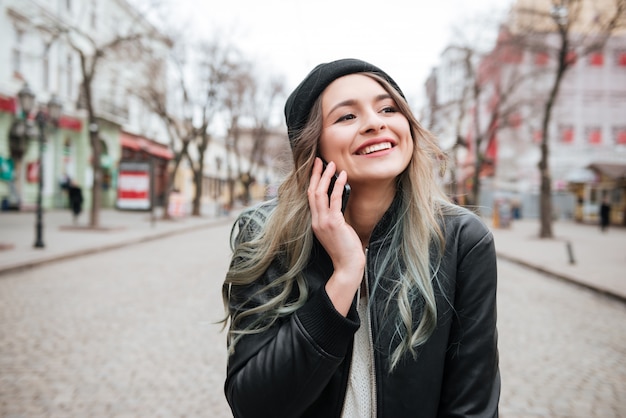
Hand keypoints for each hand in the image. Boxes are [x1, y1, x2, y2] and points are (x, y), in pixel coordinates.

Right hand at [308, 158, 364, 314]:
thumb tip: (340, 199)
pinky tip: (342, 176)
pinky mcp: (333, 223)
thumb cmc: (345, 249)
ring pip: (320, 194)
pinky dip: (337, 186)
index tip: (316, 169)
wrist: (347, 266)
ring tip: (331, 164)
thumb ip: (335, 216)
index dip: (313, 182)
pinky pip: (334, 200)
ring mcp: (323, 222)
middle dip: (315, 175)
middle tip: (319, 160)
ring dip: (325, 177)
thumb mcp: (337, 230)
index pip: (310, 198)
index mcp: (314, 223)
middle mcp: (316, 221)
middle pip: (312, 192)